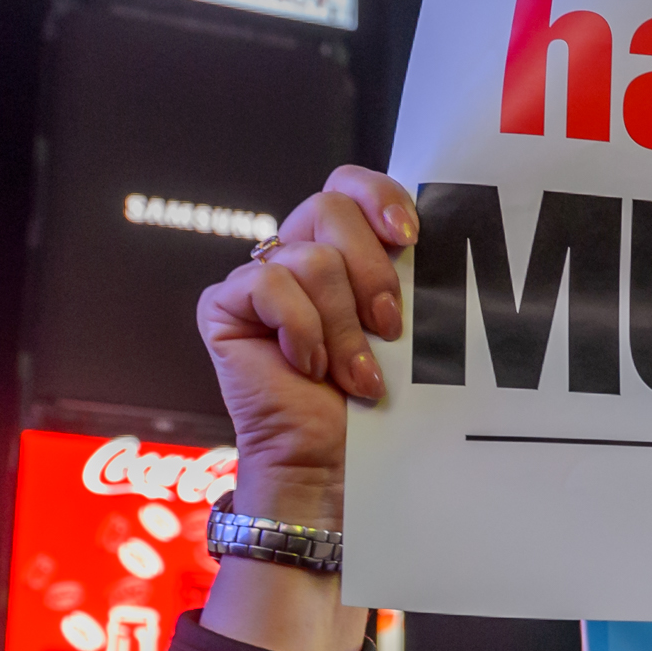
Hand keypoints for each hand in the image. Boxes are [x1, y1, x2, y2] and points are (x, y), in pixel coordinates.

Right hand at [199, 165, 414, 527]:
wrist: (334, 463)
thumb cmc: (375, 403)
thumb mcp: (405, 328)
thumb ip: (405, 277)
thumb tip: (425, 240)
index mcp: (341, 250)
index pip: (351, 187)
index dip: (380, 196)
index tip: (411, 237)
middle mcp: (296, 256)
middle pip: (330, 209)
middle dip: (372, 271)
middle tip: (389, 328)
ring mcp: (260, 280)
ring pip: (310, 259)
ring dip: (343, 326)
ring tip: (355, 373)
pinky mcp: (226, 306)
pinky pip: (268, 286)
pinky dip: (300, 330)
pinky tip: (308, 367)